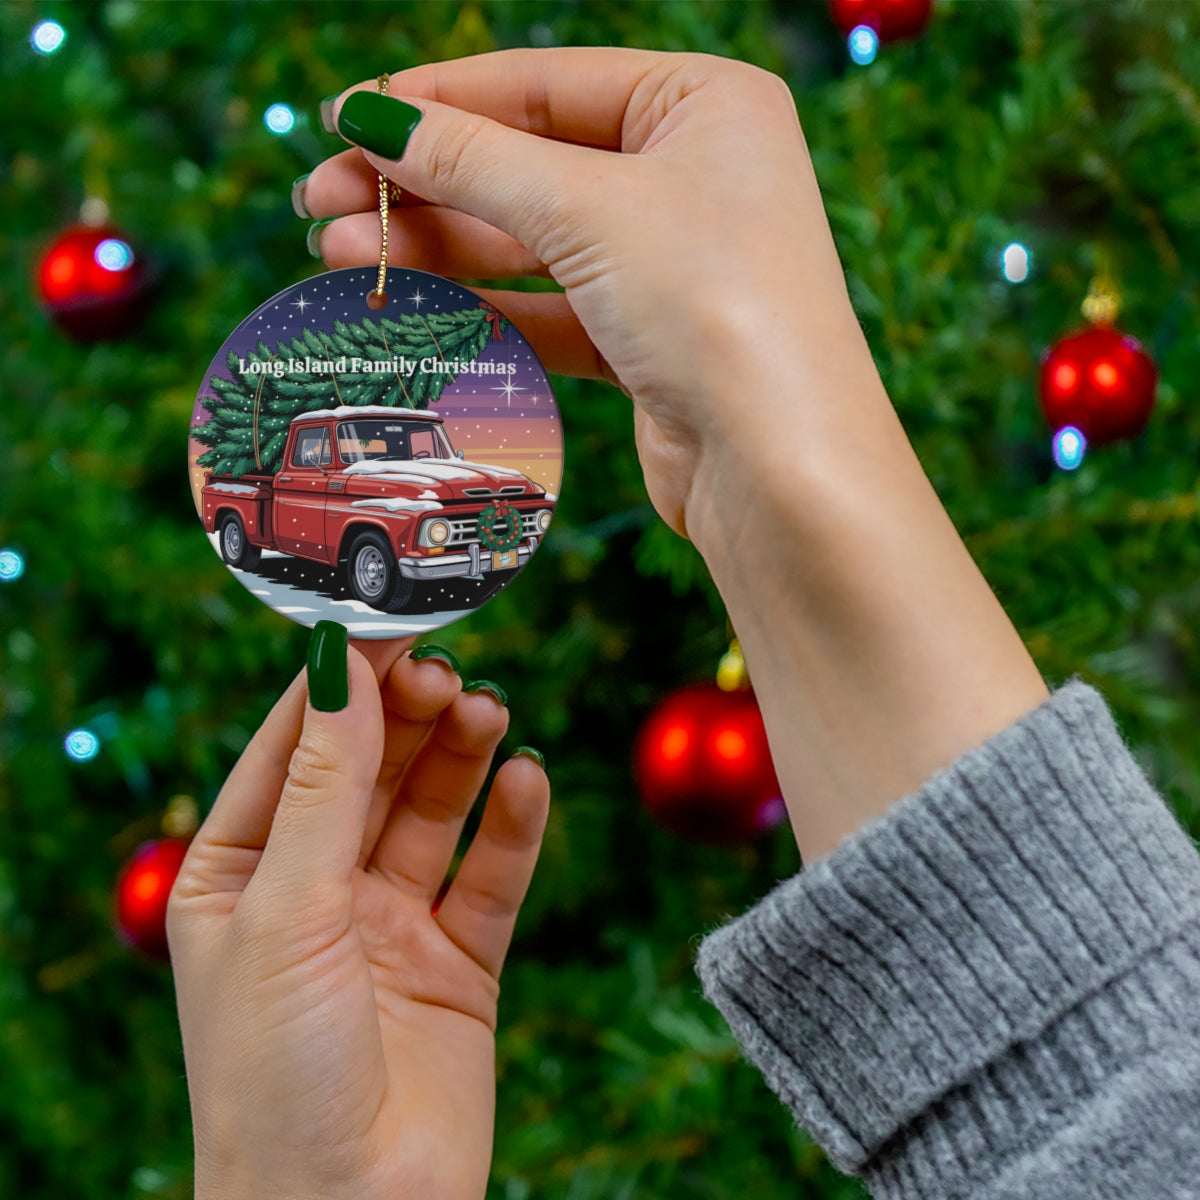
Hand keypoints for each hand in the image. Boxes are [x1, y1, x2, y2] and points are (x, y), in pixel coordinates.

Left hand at [167, 633, 548, 1199]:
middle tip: (449, 672)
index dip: (340, 685)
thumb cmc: (274, 1076)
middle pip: (370, 770)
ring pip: (433, 811)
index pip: (292, 749)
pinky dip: (512, 825)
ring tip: (490, 713)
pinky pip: (490, 876)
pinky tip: (527, 779)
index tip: (389, 622)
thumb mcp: (286, 910)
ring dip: (462, 756)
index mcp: (240, 874)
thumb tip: (338, 664)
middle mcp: (315, 891)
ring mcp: (389, 925)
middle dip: (408, 716)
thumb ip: (324, 785)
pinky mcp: (458, 962)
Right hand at [300, 48, 871, 544]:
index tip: (346, 117)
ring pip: (532, 241)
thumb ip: (474, 160)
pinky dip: (483, 307)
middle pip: (529, 163)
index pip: (544, 83)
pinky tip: (411, 305)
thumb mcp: (586, 209)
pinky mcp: (650, 340)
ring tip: (339, 253)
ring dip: (437, 247)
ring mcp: (672, 262)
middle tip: (321, 201)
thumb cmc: (716, 308)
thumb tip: (374, 117)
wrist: (779, 466)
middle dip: (422, 183)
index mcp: (704, 104)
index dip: (438, 100)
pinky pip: (551, 308)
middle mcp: (693, 175)